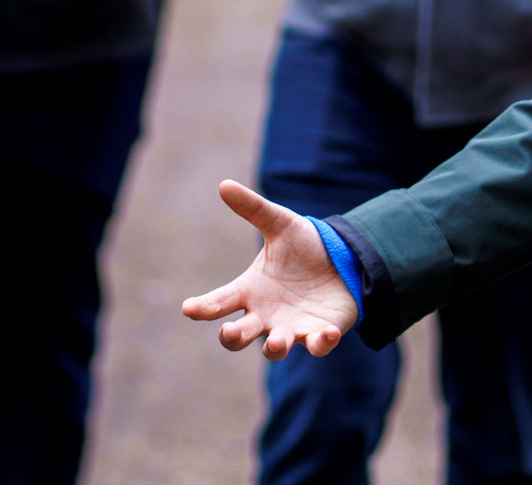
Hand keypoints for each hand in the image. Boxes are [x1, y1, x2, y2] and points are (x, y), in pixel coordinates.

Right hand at [181, 181, 357, 359]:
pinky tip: (326, 333)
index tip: (189, 309)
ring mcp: (291, 327)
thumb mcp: (280, 223)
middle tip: (228, 333)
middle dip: (233, 338)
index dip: (203, 307)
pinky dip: (320, 342)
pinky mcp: (319, 334)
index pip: (220, 301)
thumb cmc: (304, 246)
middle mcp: (266, 314)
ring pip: (275, 348)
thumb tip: (224, 184)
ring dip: (275, 347)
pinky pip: (317, 345)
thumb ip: (253, 208)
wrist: (342, 261)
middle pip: (240, 335)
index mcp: (251, 290)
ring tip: (277, 341)